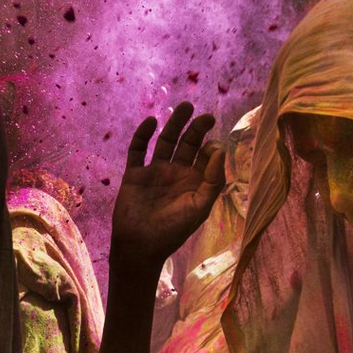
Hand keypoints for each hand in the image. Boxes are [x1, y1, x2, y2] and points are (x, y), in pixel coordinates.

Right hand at [111, 101, 225, 270]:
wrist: (140, 245)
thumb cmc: (173, 230)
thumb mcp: (200, 207)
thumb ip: (212, 180)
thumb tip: (218, 149)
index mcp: (193, 182)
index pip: (204, 157)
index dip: (210, 147)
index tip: (213, 143)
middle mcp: (175, 174)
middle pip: (187, 144)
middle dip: (196, 129)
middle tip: (205, 115)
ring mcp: (154, 172)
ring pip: (164, 142)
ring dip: (173, 124)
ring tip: (184, 106)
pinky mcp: (134, 174)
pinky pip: (138, 150)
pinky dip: (142, 135)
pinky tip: (151, 121)